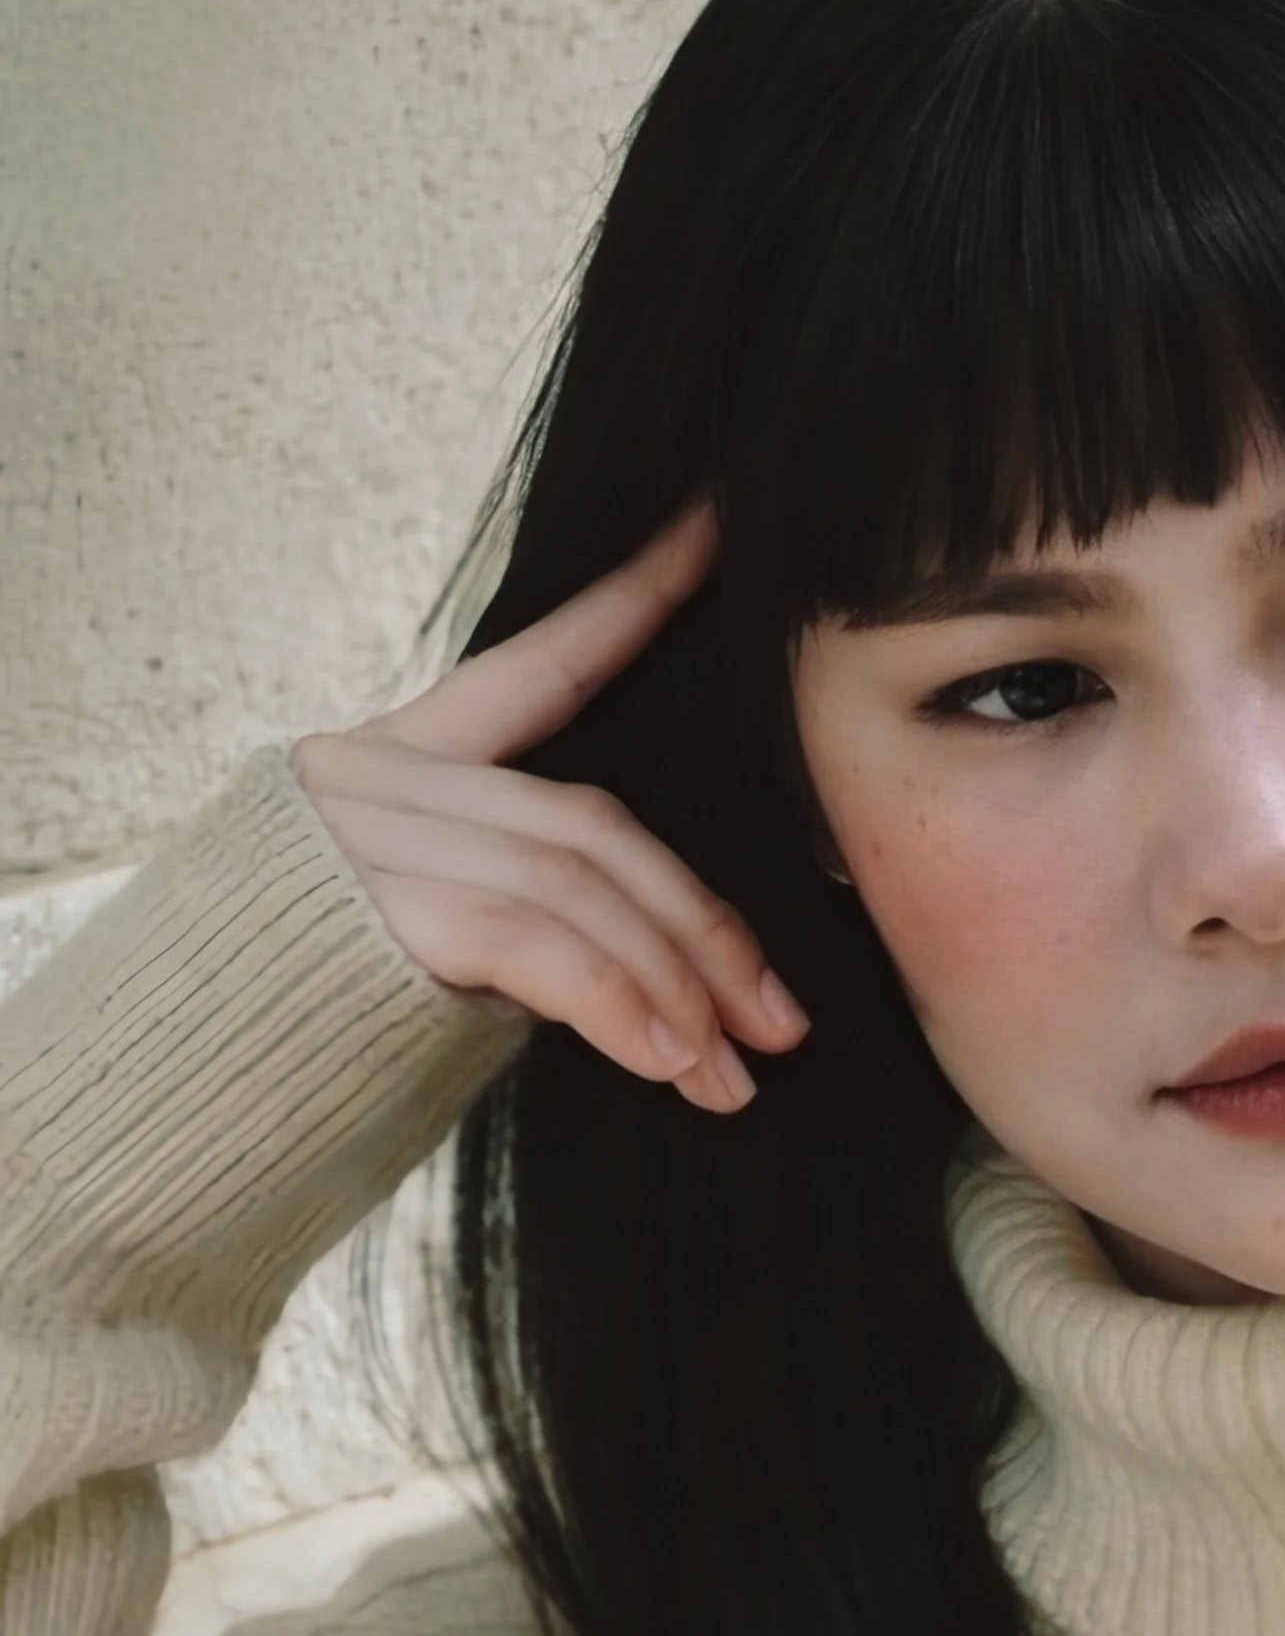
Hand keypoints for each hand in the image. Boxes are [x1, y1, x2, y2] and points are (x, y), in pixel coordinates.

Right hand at [291, 502, 808, 1114]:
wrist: (152, 1103)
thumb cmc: (289, 1044)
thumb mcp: (412, 947)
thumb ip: (512, 909)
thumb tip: (662, 975)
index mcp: (393, 764)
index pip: (540, 666)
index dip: (634, 596)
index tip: (716, 533)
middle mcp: (374, 775)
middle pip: (593, 825)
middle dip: (701, 930)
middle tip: (780, 1020)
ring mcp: (364, 830)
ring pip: (579, 886)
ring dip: (673, 989)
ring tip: (729, 1074)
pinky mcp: (367, 899)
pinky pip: (535, 943)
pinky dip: (618, 1006)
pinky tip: (665, 1062)